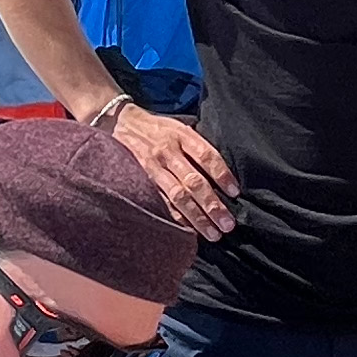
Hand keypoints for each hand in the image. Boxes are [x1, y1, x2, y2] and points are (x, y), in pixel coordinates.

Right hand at [108, 104, 236, 237]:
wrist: (121, 123)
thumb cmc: (159, 128)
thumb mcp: (180, 127)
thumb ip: (198, 146)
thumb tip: (225, 172)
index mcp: (182, 135)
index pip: (207, 156)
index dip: (222, 175)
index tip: (235, 193)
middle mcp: (168, 152)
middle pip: (194, 181)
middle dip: (212, 205)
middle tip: (228, 224)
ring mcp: (153, 167)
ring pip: (178, 196)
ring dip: (197, 217)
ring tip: (213, 233)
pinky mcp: (142, 180)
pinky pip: (161, 202)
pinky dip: (176, 218)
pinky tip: (189, 230)